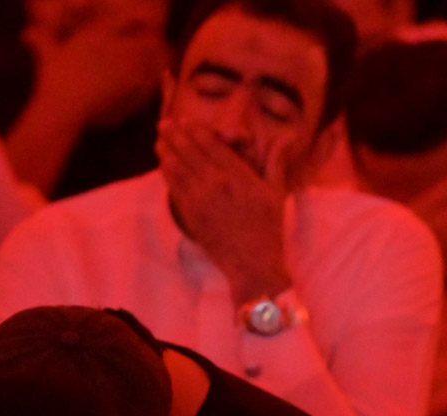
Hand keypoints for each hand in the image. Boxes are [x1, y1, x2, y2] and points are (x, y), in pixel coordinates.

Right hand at [24, 10, 166, 128]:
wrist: (64, 104)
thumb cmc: (52, 80)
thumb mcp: (46, 56)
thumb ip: (40, 40)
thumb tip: (26, 34)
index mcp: (95, 34)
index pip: (124, 19)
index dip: (138, 20)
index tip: (145, 22)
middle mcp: (114, 45)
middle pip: (145, 37)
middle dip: (153, 41)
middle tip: (160, 47)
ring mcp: (124, 64)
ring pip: (152, 55)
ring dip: (159, 58)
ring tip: (163, 61)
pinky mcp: (130, 83)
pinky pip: (151, 75)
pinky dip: (157, 77)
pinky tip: (158, 79)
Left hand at [158, 120, 292, 304]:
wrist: (252, 263)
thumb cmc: (269, 229)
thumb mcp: (277, 193)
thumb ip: (276, 162)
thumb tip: (286, 137)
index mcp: (239, 174)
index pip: (211, 144)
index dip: (195, 130)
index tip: (186, 121)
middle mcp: (217, 182)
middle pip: (190, 150)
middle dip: (175, 134)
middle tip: (164, 123)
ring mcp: (200, 198)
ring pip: (177, 165)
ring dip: (167, 149)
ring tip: (159, 138)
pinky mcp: (190, 213)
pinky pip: (173, 186)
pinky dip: (166, 171)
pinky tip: (162, 162)